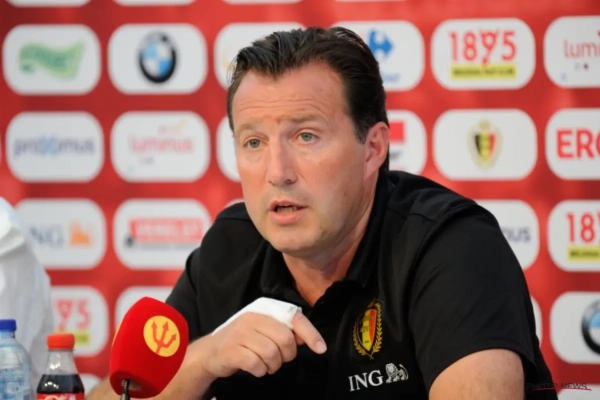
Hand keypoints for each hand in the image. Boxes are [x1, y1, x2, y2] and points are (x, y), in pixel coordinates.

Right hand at [200, 311, 325, 378]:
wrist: (210, 353)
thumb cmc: (242, 342)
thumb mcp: (263, 331)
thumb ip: (283, 331)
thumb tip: (308, 339)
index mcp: (263, 310)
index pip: (294, 318)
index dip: (310, 334)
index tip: (321, 349)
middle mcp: (252, 318)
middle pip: (285, 339)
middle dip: (286, 355)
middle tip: (279, 360)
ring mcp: (240, 333)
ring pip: (271, 353)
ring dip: (272, 365)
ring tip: (266, 366)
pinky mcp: (231, 350)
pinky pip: (256, 364)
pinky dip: (259, 371)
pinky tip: (255, 369)